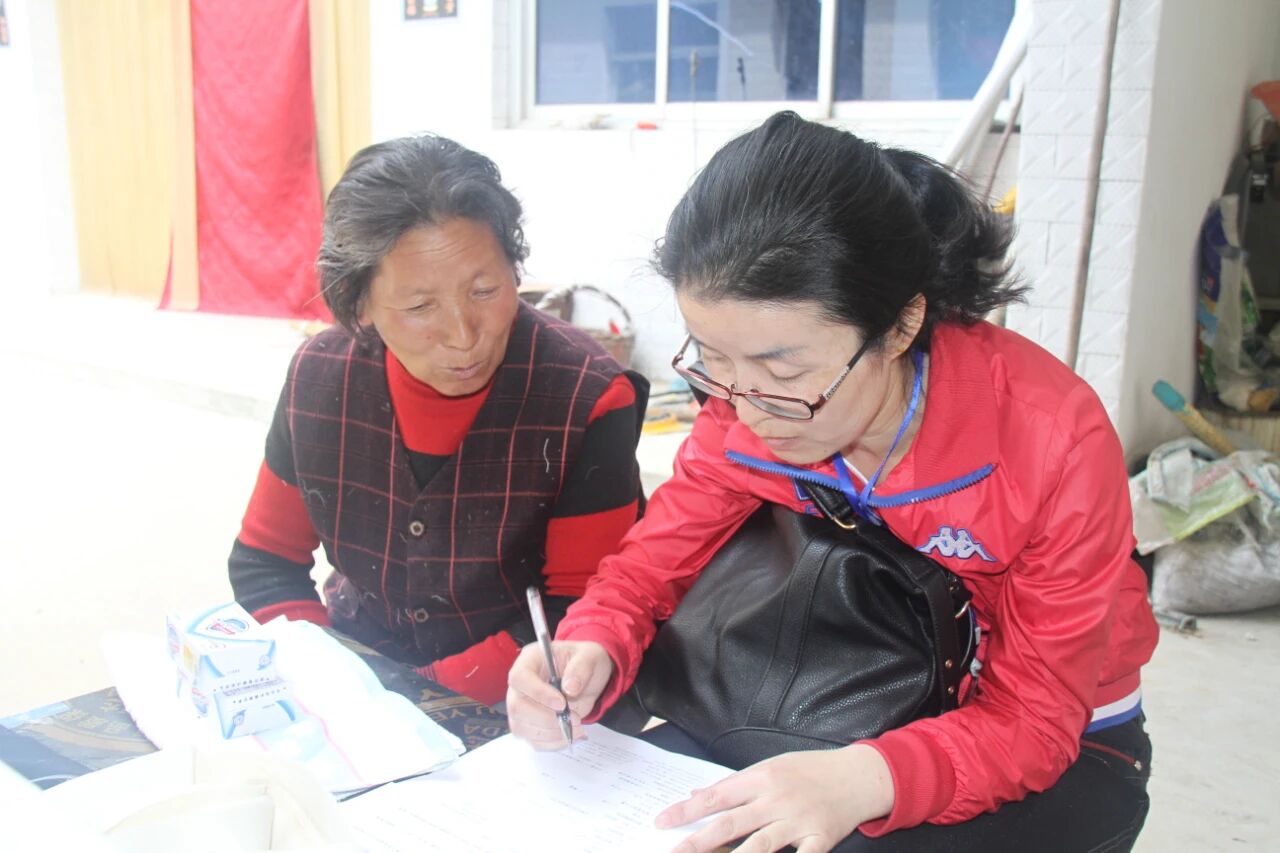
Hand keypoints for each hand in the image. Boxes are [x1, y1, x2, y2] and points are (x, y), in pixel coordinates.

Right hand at [505, 640, 613, 749]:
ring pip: (522, 727)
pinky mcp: (529, 723)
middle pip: (517, 706)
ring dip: (550, 733)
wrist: (588, 676)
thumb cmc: (585, 661)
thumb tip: (570, 687)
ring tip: (576, 728)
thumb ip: (581, 668)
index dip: (537, 693)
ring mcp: (521, 705)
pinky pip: (532, 739)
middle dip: (546, 718)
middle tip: (575, 719)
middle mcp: (520, 684)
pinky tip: (570, 735)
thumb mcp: (590, 656)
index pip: (520, 677)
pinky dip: (551, 743)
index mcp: (530, 660)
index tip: (562, 704)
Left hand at [655, 744, 894, 852]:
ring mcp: (798, 821)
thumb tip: (699, 794)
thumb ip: (737, 784)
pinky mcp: (820, 839)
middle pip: (731, 824)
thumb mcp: (772, 766)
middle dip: (698, 841)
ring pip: (759, 846)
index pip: (715, 796)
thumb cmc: (810, 770)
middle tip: (673, 852)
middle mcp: (777, 799)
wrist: (858, 775)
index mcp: (762, 778)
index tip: (662, 822)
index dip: (686, 811)